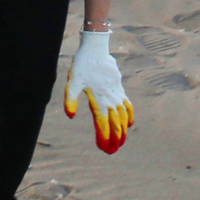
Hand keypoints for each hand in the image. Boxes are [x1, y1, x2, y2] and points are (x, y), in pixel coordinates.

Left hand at [62, 29, 132, 153]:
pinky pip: (128, 104)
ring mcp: (117, 94)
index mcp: (98, 99)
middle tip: (113, 151)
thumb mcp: (72, 82)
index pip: (103, 123)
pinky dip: (129, 115)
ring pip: (123, 116)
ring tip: (121, 142)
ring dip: (123, 130)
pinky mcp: (119, 88)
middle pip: (115, 123)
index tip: (104, 148)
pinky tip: (129, 123)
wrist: (96, 49)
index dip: (104, 137)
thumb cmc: (82, 65)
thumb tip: (71, 116)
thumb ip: (70, 99)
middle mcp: (110, 99)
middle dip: (115, 138)